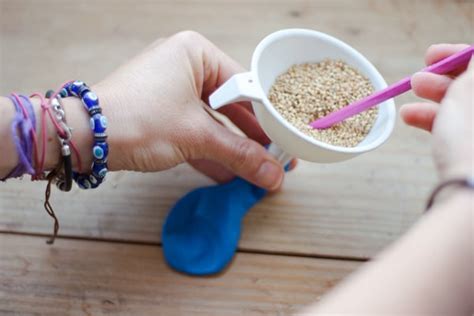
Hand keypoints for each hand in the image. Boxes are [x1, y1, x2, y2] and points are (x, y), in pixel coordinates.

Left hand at [93, 31, 291, 190]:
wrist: (82, 137)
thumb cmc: (139, 119)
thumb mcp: (196, 135)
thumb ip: (240, 155)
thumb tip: (273, 176)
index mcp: (196, 53)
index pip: (245, 86)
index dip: (269, 118)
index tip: (285, 141)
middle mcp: (185, 65)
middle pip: (231, 105)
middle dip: (253, 137)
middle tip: (277, 158)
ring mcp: (171, 90)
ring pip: (213, 121)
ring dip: (233, 149)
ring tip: (259, 171)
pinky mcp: (160, 113)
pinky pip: (194, 131)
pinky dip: (210, 152)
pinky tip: (231, 174)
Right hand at [400, 44, 472, 178]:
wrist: (471, 192)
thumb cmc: (473, 136)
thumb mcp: (472, 87)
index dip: (458, 55)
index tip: (431, 55)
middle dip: (442, 79)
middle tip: (417, 80)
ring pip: (464, 108)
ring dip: (433, 100)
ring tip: (408, 97)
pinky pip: (459, 129)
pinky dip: (435, 121)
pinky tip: (410, 117)